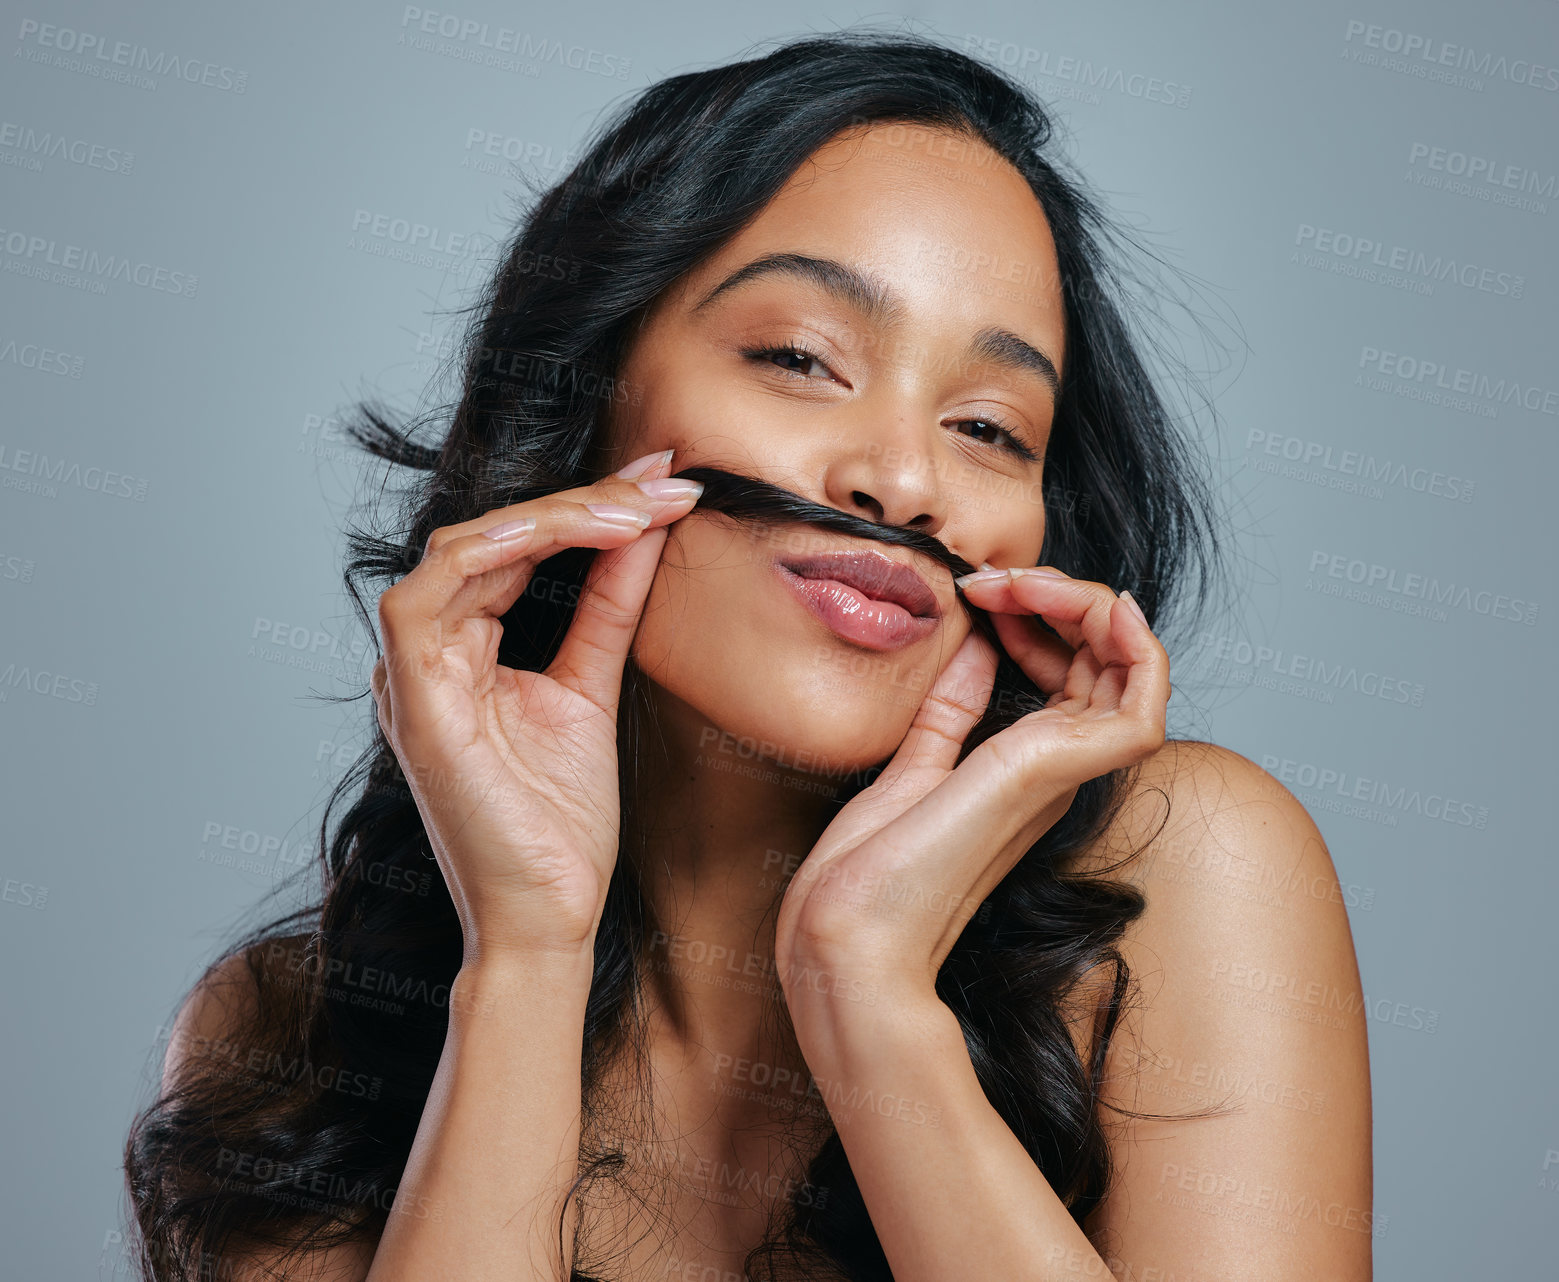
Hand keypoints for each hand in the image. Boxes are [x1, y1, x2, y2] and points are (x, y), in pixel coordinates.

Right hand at [368, 450, 702, 963]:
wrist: (549, 913)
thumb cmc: (561, 821)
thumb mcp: (592, 688)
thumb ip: (608, 607)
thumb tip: (645, 529)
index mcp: (463, 649)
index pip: (518, 550)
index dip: (588, 508)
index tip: (666, 483)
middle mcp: (430, 654)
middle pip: (494, 538)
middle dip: (585, 501)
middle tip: (666, 480)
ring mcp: (413, 676)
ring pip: (463, 551)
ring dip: (553, 518)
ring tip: (638, 508)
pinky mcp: (415, 703)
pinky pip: (428, 598)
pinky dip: (497, 553)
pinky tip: (573, 533)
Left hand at [773, 567, 1167, 1016]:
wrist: (847, 937)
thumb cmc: (870, 877)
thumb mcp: (911, 769)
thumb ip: (949, 713)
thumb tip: (975, 652)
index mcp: (1025, 767)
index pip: (1076, 671)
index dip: (1044, 616)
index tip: (982, 592)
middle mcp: (1055, 768)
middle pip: (1109, 660)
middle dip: (1066, 596)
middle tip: (1001, 577)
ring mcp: (1060, 772)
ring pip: (1136, 669)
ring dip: (1097, 606)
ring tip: (1036, 581)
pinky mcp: (1053, 773)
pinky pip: (1143, 704)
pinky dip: (1139, 647)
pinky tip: (1104, 606)